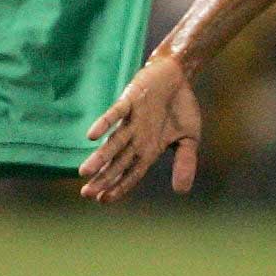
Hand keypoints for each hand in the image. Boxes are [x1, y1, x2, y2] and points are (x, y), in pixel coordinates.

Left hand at [78, 54, 200, 202]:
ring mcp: (132, 120)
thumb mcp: (190, 138)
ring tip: (85, 172)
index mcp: (149, 149)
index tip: (102, 200)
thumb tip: (181, 191)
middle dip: (103, 178)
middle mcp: (137, 138)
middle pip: (117, 162)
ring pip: (114, 142)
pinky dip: (104, 123)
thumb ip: (185, 162)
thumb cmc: (181, 108)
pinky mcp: (130, 99)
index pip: (131, 173)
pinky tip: (91, 136)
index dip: (118, 187)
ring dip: (100, 156)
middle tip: (86, 193)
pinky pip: (116, 113)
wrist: (179, 75)